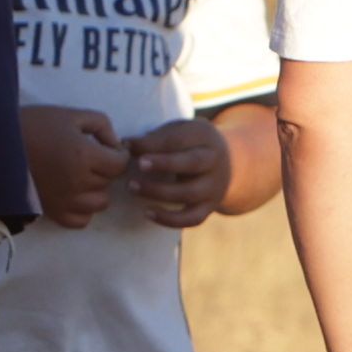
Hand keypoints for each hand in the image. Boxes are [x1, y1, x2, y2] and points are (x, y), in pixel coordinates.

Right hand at [19, 104, 129, 228]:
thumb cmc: (35, 126)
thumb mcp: (71, 115)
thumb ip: (101, 125)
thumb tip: (115, 145)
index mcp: (85, 155)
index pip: (120, 163)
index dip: (117, 154)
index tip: (106, 148)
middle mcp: (79, 182)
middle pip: (109, 181)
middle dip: (104, 168)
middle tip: (88, 158)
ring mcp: (67, 201)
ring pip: (100, 203)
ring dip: (95, 190)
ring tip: (80, 177)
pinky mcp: (54, 213)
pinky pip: (81, 220)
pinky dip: (82, 210)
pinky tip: (73, 195)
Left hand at [118, 116, 232, 227]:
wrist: (227, 164)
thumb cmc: (189, 144)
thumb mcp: (177, 132)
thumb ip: (154, 138)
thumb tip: (124, 146)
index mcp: (205, 136)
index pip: (181, 138)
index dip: (155, 143)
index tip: (129, 146)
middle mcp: (214, 161)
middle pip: (192, 163)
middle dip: (164, 164)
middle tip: (139, 164)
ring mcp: (214, 186)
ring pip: (190, 192)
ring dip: (159, 191)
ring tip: (132, 186)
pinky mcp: (210, 207)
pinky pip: (192, 218)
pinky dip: (169, 219)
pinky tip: (147, 213)